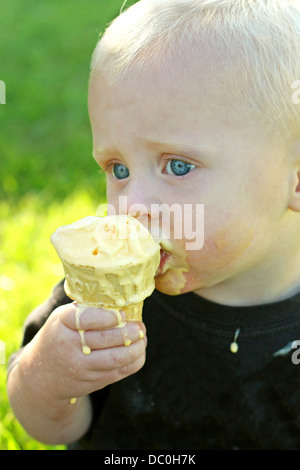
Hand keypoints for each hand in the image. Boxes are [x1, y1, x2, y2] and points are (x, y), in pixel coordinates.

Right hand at [19, 302, 146, 402]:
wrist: (41, 375)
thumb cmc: (59, 337)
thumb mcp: (63, 318)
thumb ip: (86, 309)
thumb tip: (120, 301)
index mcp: (62, 323)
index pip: (86, 318)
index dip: (109, 316)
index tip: (123, 313)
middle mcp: (69, 346)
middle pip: (106, 339)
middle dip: (130, 331)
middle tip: (140, 326)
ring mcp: (80, 367)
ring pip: (116, 358)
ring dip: (136, 348)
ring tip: (142, 338)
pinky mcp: (91, 382)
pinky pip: (119, 373)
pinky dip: (134, 362)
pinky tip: (139, 352)